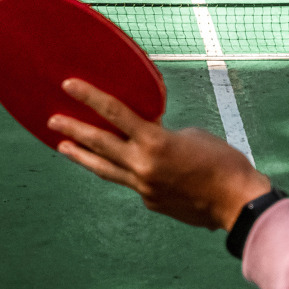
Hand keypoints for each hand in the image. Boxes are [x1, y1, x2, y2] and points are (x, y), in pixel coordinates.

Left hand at [49, 78, 271, 229]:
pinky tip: (128, 166)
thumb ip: (162, 135)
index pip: (115, 113)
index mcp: (155, 143)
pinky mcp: (151, 201)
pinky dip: (127, 171)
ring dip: (82, 156)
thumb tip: (147, 139)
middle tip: (52, 120)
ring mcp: (144, 188)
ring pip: (105, 169)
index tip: (69, 86)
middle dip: (73, 130)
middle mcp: (142, 166)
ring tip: (63, 147)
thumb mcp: (191, 135)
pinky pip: (133, 182)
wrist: (236, 201)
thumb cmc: (223, 162)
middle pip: (99, 144)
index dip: (90, 97)